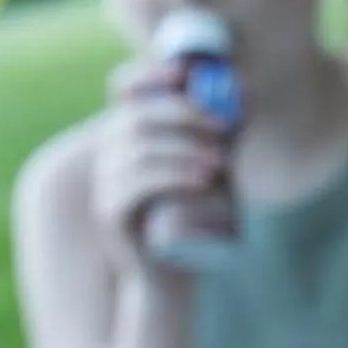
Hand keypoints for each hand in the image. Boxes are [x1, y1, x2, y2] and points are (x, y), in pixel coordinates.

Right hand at [88, 57, 231, 279]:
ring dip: (184, 148)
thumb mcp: (210, 164)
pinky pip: (135, 184)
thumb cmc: (196, 215)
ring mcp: (105, 182)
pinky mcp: (110, 211)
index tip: (186, 73)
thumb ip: (217, 131)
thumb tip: (242, 90)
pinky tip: (201, 178)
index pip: (124, 87)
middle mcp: (110, 152)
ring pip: (140, 148)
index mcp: (129, 132)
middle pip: (138, 115)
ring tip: (220, 161)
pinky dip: (172, 175)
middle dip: (183, 114)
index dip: (150, 74)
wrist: (174, 274)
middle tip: (222, 127)